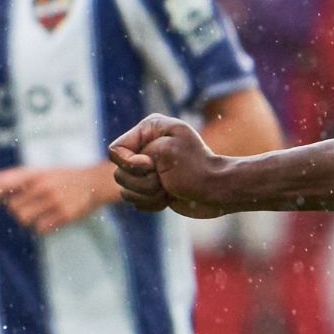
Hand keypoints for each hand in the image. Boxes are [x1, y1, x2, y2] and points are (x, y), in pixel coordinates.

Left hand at [0, 163, 118, 234]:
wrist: (94, 183)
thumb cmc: (63, 177)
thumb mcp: (41, 171)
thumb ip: (17, 175)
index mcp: (35, 174)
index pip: (4, 185)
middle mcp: (43, 186)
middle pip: (13, 207)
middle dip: (17, 210)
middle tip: (28, 207)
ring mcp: (54, 201)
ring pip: (24, 219)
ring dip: (26, 220)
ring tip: (36, 215)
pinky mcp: (65, 215)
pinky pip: (40, 228)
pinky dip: (40, 227)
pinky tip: (49, 220)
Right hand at [107, 114, 242, 217]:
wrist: (217, 191)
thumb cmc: (197, 168)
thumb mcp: (167, 150)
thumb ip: (137, 154)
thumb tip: (126, 169)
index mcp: (149, 130)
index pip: (115, 150)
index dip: (130, 164)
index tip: (153, 166)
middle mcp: (145, 147)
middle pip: (119, 173)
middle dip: (143, 182)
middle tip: (165, 179)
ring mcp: (147, 169)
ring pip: (125, 189)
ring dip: (148, 194)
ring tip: (169, 189)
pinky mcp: (150, 187)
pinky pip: (134, 200)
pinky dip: (151, 203)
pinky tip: (168, 197)